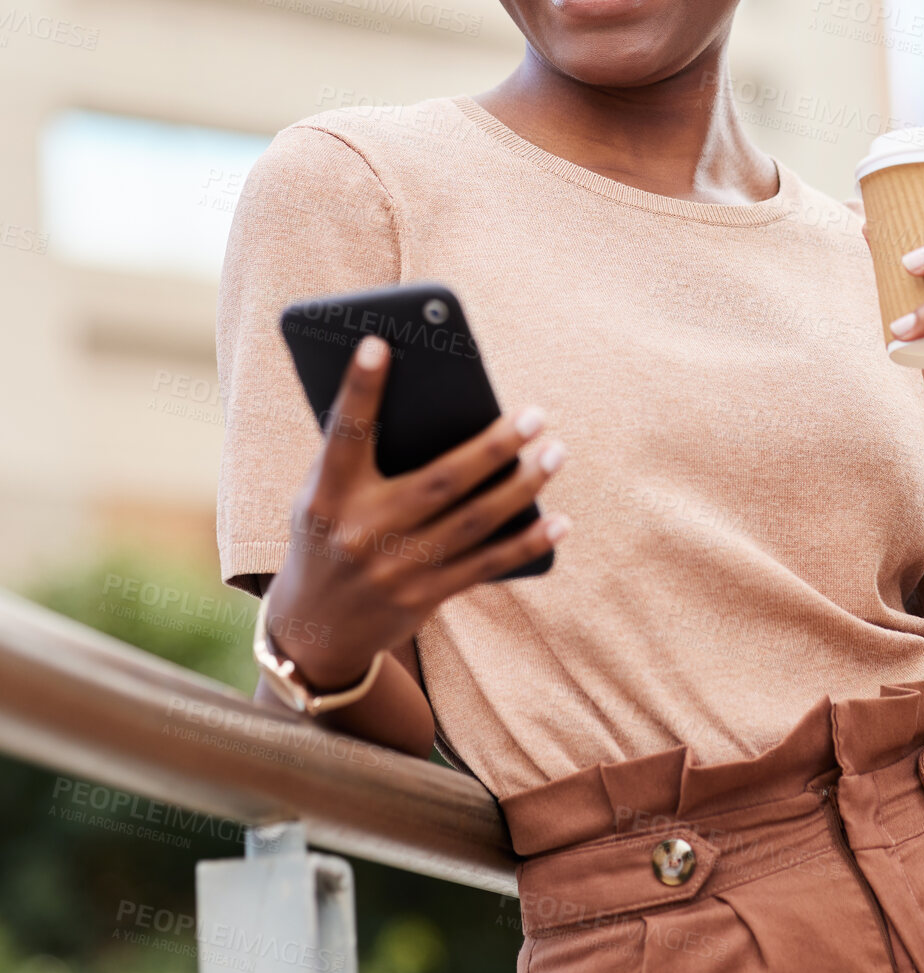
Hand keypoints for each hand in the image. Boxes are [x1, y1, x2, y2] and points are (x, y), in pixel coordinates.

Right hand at [267, 334, 569, 688]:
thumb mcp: (322, 494)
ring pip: (473, 521)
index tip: (380, 343)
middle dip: (494, 446)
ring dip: (523, 486)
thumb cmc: (328, 533)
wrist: (315, 629)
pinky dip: (526, 542)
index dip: (359, 389)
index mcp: (326, 496)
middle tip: (536, 415)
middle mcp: (361, 533)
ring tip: (556, 453)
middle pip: (440, 480)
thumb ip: (361, 457)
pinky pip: (486, 566)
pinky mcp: (424, 597)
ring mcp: (395, 569)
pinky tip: (559, 521)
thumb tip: (433, 404)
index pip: (345, 433)